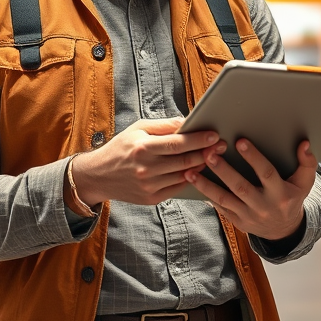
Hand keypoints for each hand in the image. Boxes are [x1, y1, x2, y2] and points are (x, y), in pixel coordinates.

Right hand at [72, 117, 226, 206]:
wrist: (99, 176)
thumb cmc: (121, 148)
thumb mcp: (138, 129)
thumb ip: (163, 126)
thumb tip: (187, 121)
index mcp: (142, 147)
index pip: (177, 143)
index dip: (198, 139)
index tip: (214, 135)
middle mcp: (146, 168)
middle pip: (185, 161)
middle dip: (206, 152)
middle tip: (222, 145)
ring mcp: (149, 186)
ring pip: (184, 175)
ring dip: (201, 166)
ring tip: (214, 156)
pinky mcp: (152, 198)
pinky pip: (178, 188)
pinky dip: (190, 179)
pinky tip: (199, 170)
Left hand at [186, 139, 318, 240]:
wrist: (284, 231)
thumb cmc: (292, 198)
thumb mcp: (304, 183)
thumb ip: (306, 163)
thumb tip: (304, 144)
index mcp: (281, 193)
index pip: (266, 173)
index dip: (253, 157)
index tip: (240, 141)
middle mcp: (264, 206)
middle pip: (241, 187)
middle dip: (224, 170)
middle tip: (208, 154)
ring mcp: (249, 215)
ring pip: (225, 199)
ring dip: (206, 185)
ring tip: (190, 171)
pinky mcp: (237, 221)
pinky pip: (219, 207)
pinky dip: (206, 195)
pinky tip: (193, 182)